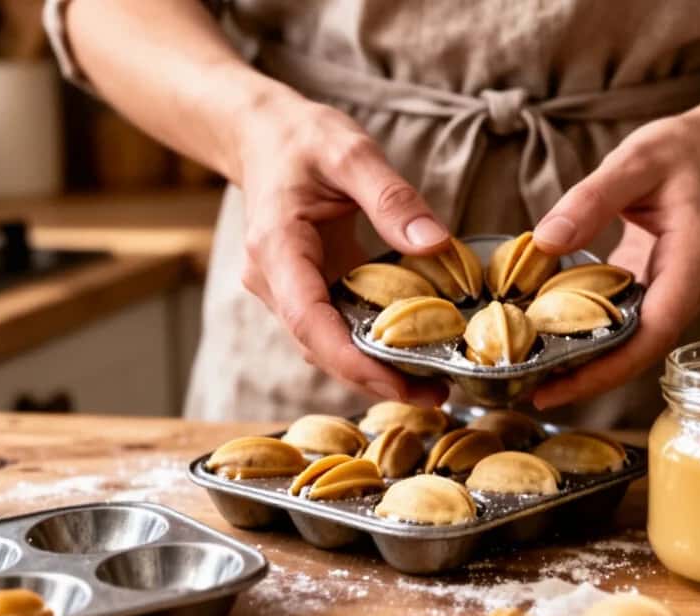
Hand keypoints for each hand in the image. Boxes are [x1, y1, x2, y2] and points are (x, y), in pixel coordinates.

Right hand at [230, 89, 451, 405]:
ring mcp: (285, 290)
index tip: (398, 383)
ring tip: (432, 386)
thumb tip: (436, 245)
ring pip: (326, 345)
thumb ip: (392, 198)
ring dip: (374, 370)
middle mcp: (273, 280)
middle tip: (435, 396)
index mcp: (277, 248)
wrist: (263, 135)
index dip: (350, 360)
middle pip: (319, 346)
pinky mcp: (303, 291)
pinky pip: (334, 328)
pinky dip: (370, 347)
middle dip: (374, 378)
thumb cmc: (303, 138)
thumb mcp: (351, 152)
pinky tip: (412, 355)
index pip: (308, 320)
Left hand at [529, 113, 699, 408]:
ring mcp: (684, 293)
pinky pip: (631, 322)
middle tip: (530, 390)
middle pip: (644, 347)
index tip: (560, 385)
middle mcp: (696, 286)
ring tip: (533, 375)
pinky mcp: (667, 292)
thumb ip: (591, 199)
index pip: (656, 329)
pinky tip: (553, 341)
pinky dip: (595, 335)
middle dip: (591, 375)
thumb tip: (546, 241)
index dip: (609, 366)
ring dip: (591, 361)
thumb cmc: (680, 151)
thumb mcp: (634, 160)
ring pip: (637, 341)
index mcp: (696, 256)